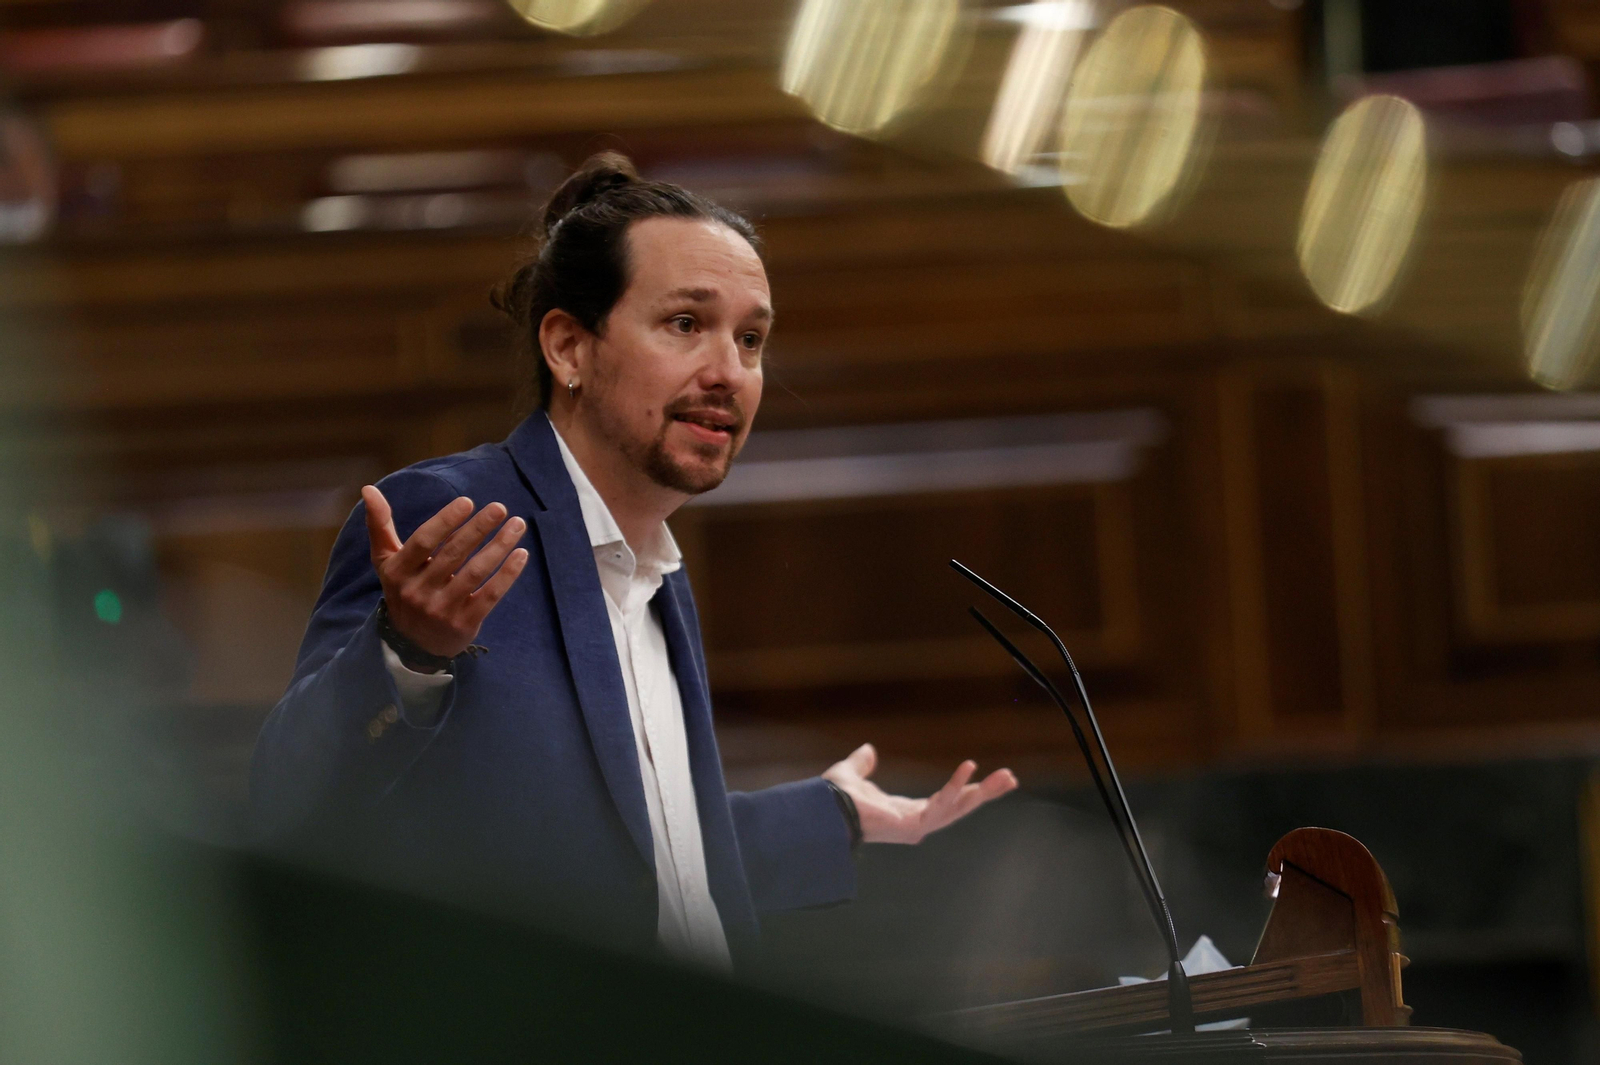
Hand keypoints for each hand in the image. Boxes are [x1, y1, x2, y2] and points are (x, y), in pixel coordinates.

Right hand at [363, 485, 528, 659]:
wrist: (412, 645)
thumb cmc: (404, 590)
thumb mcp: (387, 562)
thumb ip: (380, 526)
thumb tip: (369, 488)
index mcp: (398, 571)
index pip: (423, 541)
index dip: (446, 521)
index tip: (468, 502)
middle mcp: (418, 591)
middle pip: (453, 554)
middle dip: (478, 528)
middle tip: (500, 508)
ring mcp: (442, 609)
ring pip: (475, 572)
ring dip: (499, 546)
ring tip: (517, 524)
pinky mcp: (464, 623)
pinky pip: (490, 595)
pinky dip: (508, 574)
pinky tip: (521, 554)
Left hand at [822, 743, 1017, 844]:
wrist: (822, 809)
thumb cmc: (833, 799)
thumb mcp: (853, 774)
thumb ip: (863, 764)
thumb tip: (868, 750)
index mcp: (907, 812)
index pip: (946, 801)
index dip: (966, 789)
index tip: (987, 776)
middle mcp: (916, 822)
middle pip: (960, 807)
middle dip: (986, 794)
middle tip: (1011, 779)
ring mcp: (917, 826)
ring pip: (958, 809)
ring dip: (983, 793)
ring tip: (1006, 777)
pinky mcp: (913, 825)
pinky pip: (940, 805)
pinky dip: (956, 787)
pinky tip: (970, 769)